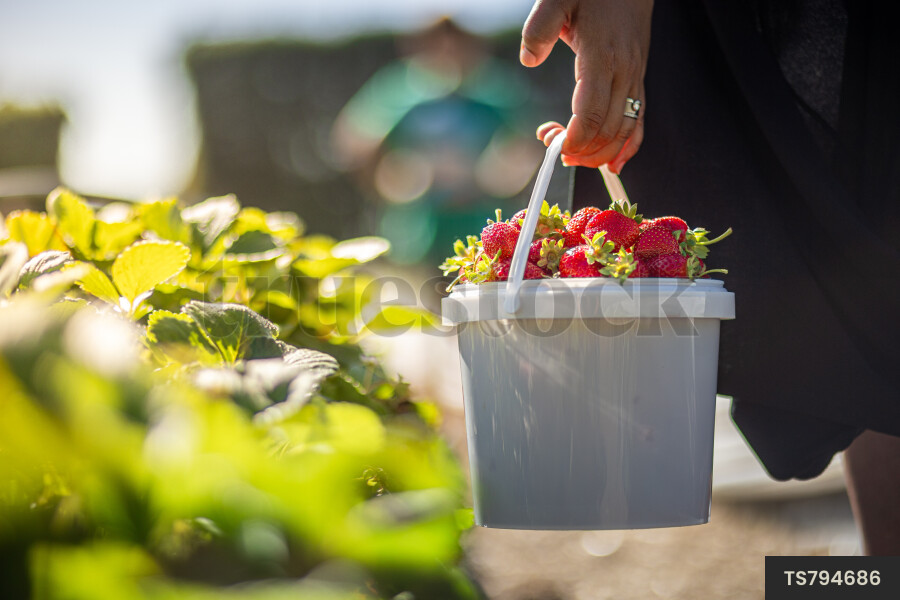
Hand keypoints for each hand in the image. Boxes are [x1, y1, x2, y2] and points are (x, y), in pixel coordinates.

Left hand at [521, 0, 652, 172]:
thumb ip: (540, 28)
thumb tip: (529, 59)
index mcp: (601, 58)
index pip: (591, 115)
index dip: (573, 139)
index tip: (552, 142)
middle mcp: (623, 73)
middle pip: (607, 131)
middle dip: (580, 150)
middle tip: (552, 146)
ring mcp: (634, 78)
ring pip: (625, 132)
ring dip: (599, 154)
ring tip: (572, 156)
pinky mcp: (638, 80)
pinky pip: (639, 122)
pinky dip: (628, 148)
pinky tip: (612, 162)